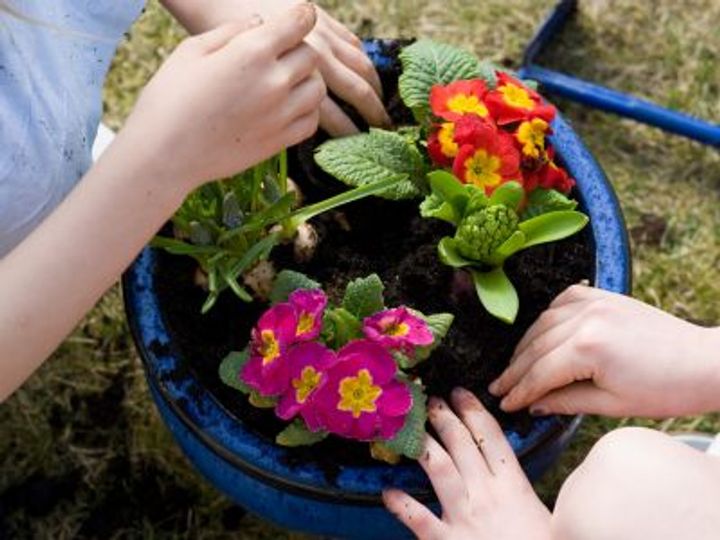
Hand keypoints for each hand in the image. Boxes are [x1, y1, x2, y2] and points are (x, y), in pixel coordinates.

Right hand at [122, 4, 324, 196]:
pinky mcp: (280, 142)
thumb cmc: (169, 98)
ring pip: (318, 89)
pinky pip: (311, 121)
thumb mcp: (191, 51)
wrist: (165, 154)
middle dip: (300, 49)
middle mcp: (273, 82)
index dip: (303, 16)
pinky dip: (306, 111)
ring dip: (308, 81)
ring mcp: (280, 115)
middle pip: (312, 55)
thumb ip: (229, 31)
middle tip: (282, 53)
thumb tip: (259, 22)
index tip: (301, 16)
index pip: (299, 23)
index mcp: (251, 52)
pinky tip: (288, 108)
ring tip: (287, 82)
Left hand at [383, 388, 550, 539]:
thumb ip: (519, 490)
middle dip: (445, 418)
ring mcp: (465, 518)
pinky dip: (402, 505)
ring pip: (441, 468)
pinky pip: (420, 519)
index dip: (474, 412)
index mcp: (513, 487)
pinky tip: (387, 492)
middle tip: (431, 399)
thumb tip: (505, 468)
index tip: (461, 393)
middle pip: (463, 445)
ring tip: (413, 427)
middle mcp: (488, 495)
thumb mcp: (540, 515)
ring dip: (425, 444)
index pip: (492, 438)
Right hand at [489, 285, 719, 417]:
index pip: (540, 373)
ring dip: (525, 345)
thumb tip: (533, 406)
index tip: (504, 404)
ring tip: (514, 366)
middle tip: (498, 388)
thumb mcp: (611, 405)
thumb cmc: (664, 389)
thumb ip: (565, 402)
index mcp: (588, 347)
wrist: (703, 362)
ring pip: (542, 323)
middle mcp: (585, 317)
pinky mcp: (603, 295)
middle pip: (535, 347)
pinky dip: (547, 316)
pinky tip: (539, 332)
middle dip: (515, 371)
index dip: (519, 392)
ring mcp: (594, 301)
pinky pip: (561, 300)